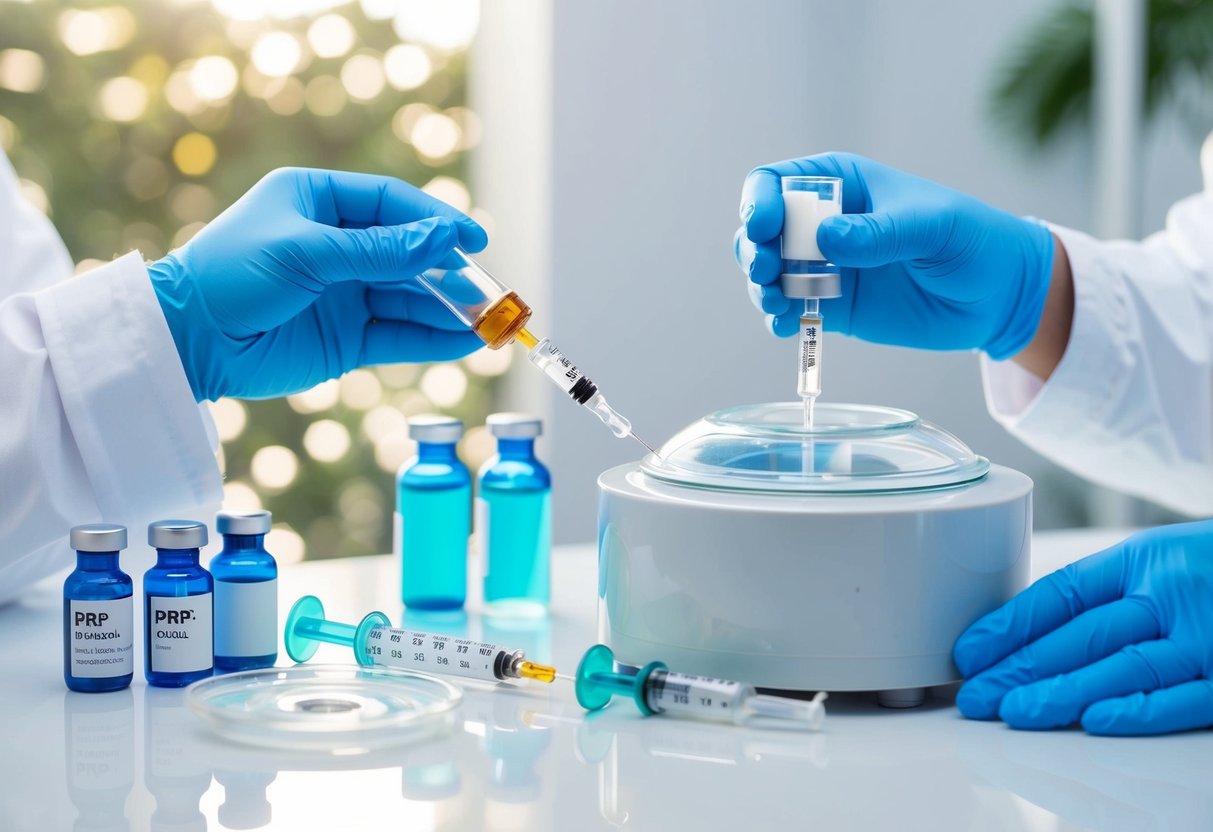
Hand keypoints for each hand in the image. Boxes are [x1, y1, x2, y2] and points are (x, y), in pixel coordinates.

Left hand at [148, 167, 486, 400]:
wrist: (187, 342)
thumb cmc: (232, 275)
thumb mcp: (308, 253)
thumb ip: (379, 251)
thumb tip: (443, 239)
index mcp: (318, 201)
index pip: (392, 204)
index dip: (435, 221)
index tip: (472, 240)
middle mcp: (336, 245)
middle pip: (410, 253)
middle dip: (450, 271)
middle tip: (489, 290)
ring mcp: (344, 293)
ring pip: (410, 297)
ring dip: (449, 308)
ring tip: (488, 321)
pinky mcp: (345, 338)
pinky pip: (398, 335)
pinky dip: (432, 338)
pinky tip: (465, 341)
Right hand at [734, 153, 1054, 358]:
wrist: (998, 296)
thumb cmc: (971, 241)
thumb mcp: (931, 227)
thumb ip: (880, 232)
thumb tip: (826, 240)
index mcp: (841, 185)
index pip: (778, 183)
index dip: (759, 201)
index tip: (763, 226)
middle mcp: (822, 224)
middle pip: (762, 231)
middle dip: (753, 250)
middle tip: (766, 270)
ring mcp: (823, 268)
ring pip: (767, 274)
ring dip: (760, 288)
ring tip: (775, 304)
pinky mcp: (832, 308)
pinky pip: (790, 312)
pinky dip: (778, 320)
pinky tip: (786, 326)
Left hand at [953, 520, 1212, 735]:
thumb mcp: (1168, 566)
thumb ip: (1116, 598)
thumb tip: (1033, 636)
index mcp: (1147, 560)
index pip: (1063, 592)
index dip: (1012, 622)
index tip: (968, 650)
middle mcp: (1173, 593)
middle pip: (1081, 634)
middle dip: (1020, 666)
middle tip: (973, 695)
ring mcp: (1210, 635)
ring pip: (1122, 666)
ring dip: (1061, 692)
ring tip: (1012, 712)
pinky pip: (1186, 697)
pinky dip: (1140, 709)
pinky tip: (1093, 721)